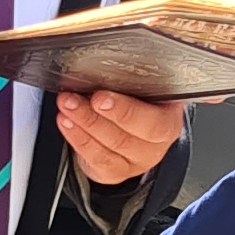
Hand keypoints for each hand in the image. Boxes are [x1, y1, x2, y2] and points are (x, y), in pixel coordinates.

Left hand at [53, 87, 179, 182]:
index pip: (154, 122)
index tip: (100, 97)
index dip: (125, 111)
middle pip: (126, 137)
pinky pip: (95, 159)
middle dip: (93, 117)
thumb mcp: (143, 87)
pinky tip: (66, 123)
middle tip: (72, 101)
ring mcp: (136, 161)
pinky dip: (77, 139)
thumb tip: (110, 61)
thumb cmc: (139, 102)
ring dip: (81, 125)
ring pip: (108, 148)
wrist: (133, 126)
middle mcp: (155, 145)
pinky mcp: (115, 172)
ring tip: (65, 106)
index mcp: (168, 120)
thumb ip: (132, 80)